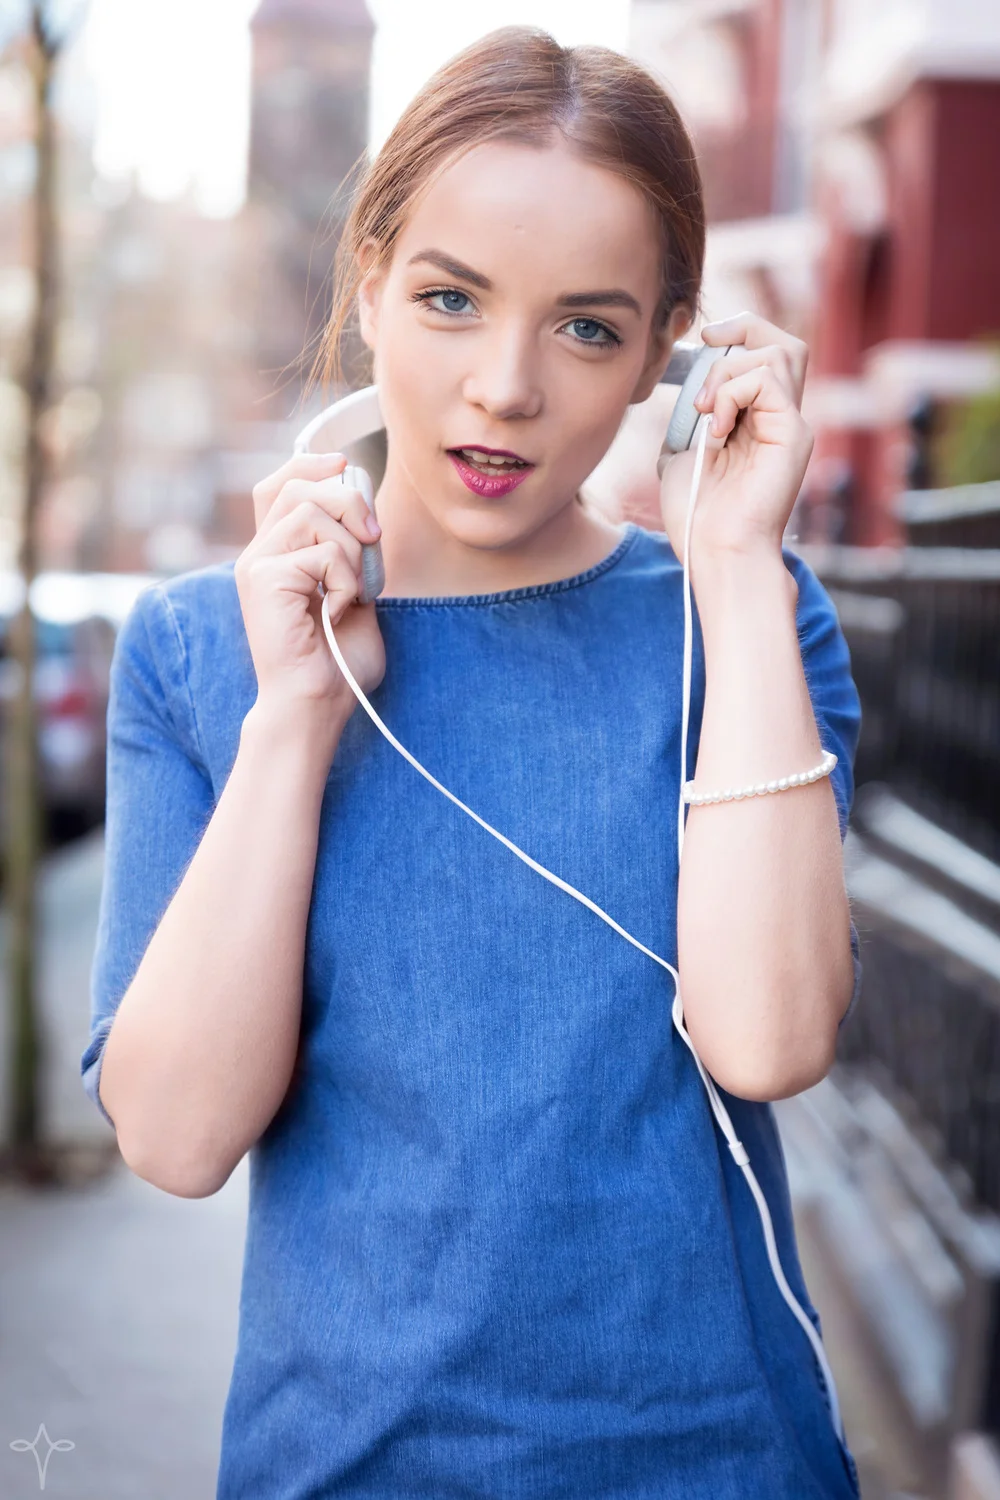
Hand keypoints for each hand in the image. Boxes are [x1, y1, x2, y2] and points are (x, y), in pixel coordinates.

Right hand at [235, 452, 386, 723]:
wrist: (317, 704)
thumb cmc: (336, 661)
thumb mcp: (355, 592)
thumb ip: (355, 551)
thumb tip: (365, 505)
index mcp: (275, 555)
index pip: (279, 485)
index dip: (310, 464)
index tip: (345, 465)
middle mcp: (258, 555)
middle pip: (300, 486)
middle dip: (349, 503)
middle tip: (373, 539)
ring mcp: (256, 565)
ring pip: (314, 511)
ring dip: (353, 551)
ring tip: (352, 592)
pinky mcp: (263, 579)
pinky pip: (324, 551)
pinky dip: (347, 580)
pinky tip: (339, 611)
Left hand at [658, 311, 812, 584]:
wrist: (715, 551)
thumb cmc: (698, 517)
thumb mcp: (681, 457)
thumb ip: (688, 423)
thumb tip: (684, 396)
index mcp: (760, 423)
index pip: (766, 355)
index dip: (735, 337)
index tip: (700, 344)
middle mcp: (782, 419)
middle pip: (785, 342)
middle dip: (743, 329)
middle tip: (707, 345)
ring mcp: (792, 425)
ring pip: (777, 352)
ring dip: (727, 372)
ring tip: (705, 412)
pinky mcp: (794, 433)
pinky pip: (767, 380)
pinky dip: (731, 393)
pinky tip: (716, 428)